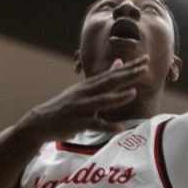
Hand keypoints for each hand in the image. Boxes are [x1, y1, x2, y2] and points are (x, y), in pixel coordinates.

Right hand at [17, 55, 149, 143]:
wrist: (41, 121)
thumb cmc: (67, 105)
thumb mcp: (84, 89)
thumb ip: (104, 77)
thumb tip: (119, 62)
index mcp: (90, 85)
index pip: (113, 73)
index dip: (130, 66)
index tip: (146, 59)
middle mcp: (86, 93)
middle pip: (110, 82)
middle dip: (128, 75)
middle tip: (145, 69)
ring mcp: (81, 107)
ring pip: (102, 101)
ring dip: (117, 98)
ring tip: (133, 93)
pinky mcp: (77, 123)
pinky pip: (94, 124)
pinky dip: (107, 126)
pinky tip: (120, 128)